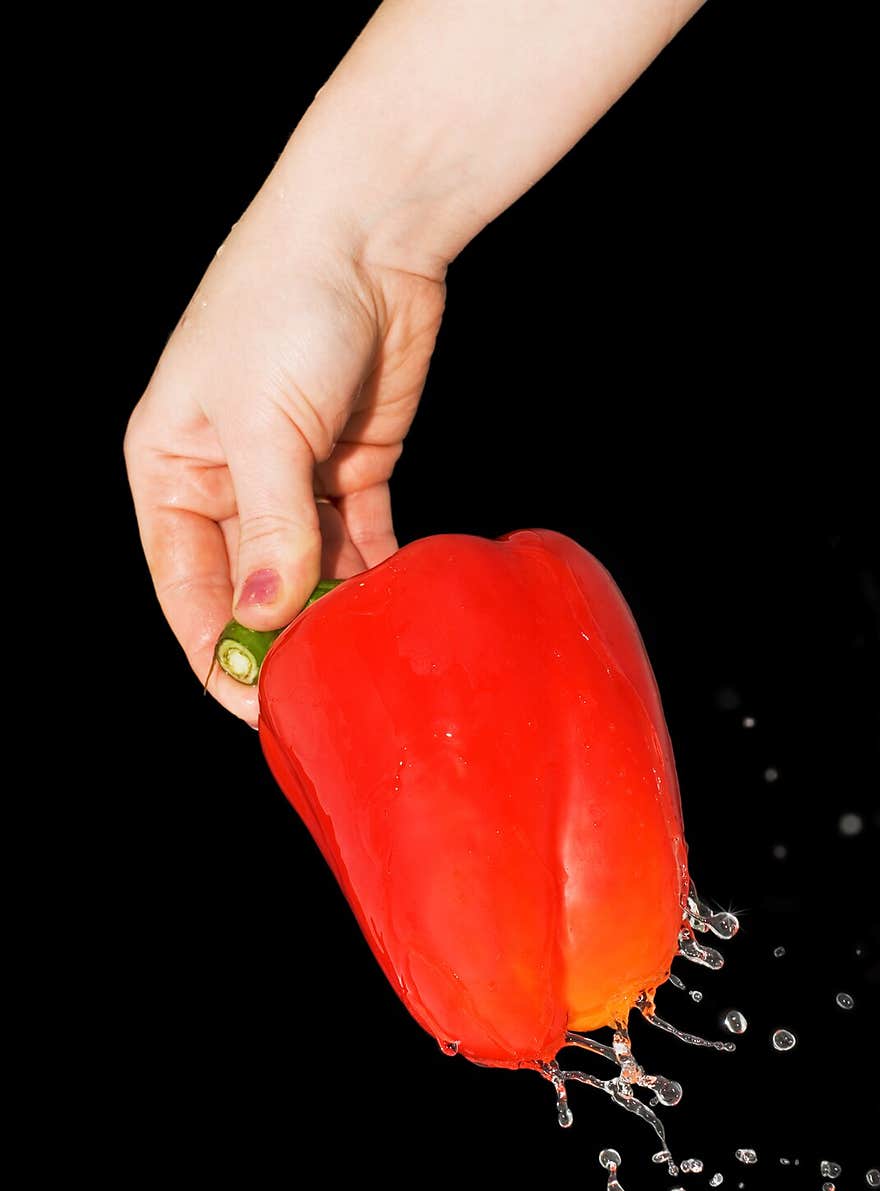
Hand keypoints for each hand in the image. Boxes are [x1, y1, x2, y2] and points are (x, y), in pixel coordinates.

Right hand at [125, 193, 444, 723]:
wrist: (368, 227)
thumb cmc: (287, 305)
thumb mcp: (264, 420)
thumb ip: (269, 523)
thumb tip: (268, 613)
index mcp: (169, 467)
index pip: (186, 588)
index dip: (218, 653)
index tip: (256, 707)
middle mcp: (223, 481)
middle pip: (247, 589)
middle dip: (280, 642)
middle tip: (322, 696)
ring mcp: (289, 478)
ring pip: (306, 573)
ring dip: (332, 614)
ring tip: (365, 660)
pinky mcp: (348, 469)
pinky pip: (357, 544)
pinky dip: (372, 577)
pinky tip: (392, 611)